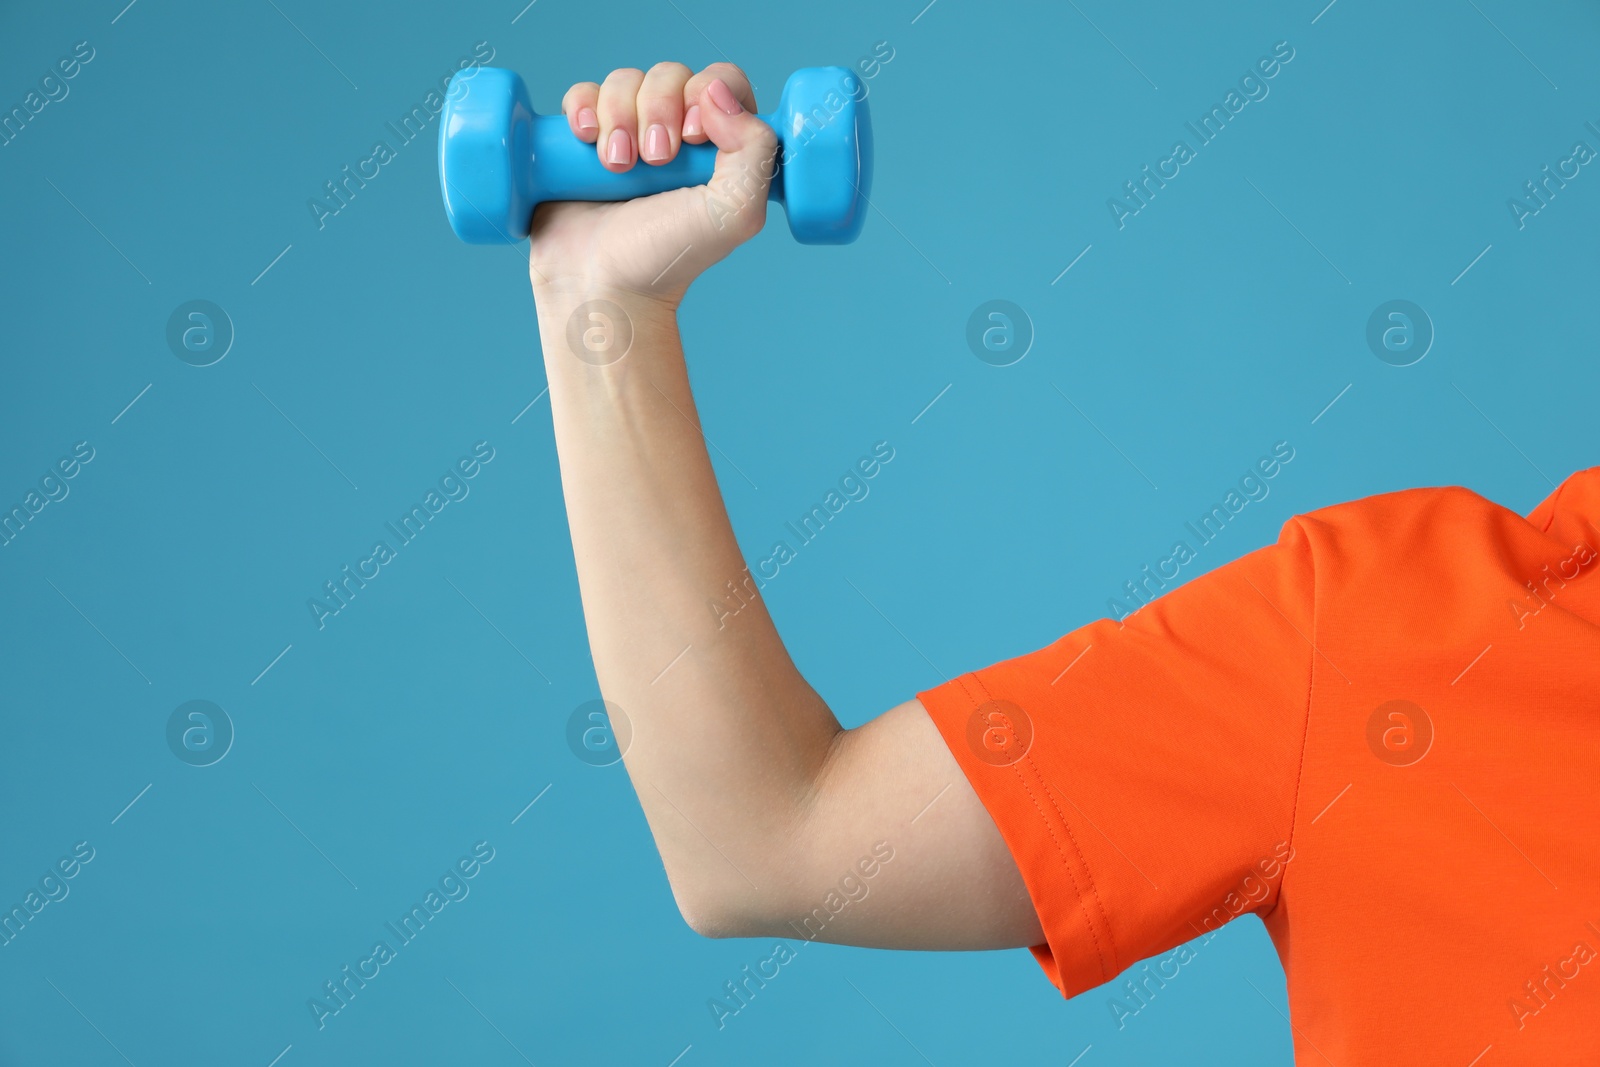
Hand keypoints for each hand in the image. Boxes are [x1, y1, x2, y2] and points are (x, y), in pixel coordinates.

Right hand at [529, 62, 778, 306]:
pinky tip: (586, 140)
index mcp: (720, 148)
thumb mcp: (735, 214)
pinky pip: (583, 94)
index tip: (693, 138)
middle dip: (659, 110)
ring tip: (617, 168)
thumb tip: (716, 91)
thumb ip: (755, 151)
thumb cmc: (668, 258)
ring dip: (619, 117)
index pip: (721, 81)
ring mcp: (628, 134)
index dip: (707, 93)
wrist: (600, 285)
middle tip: (654, 161)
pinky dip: (583, 108)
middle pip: (670, 75)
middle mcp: (676, 135)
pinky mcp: (585, 141)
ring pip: (625, 81)